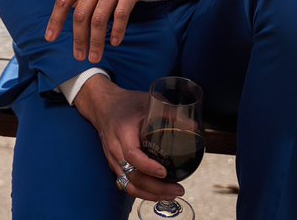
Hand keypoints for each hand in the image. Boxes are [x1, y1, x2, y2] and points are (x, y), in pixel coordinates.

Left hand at [45, 0, 164, 62]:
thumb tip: (76, 3)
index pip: (63, 0)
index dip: (55, 21)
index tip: (50, 37)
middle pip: (80, 15)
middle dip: (77, 39)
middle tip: (78, 56)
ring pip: (98, 19)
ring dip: (96, 42)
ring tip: (95, 56)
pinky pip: (121, 15)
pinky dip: (117, 31)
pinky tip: (116, 42)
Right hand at [73, 76, 183, 202]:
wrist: (102, 106)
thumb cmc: (126, 104)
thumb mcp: (148, 102)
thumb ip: (170, 113)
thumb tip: (194, 127)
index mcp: (122, 132)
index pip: (132, 155)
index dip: (148, 167)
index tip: (164, 172)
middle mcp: (115, 149)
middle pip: (132, 176)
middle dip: (155, 188)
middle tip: (177, 189)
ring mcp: (113, 160)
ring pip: (128, 184)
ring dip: (150, 194)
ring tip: (171, 194)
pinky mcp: (115, 165)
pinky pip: (126, 183)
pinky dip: (142, 192)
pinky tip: (158, 193)